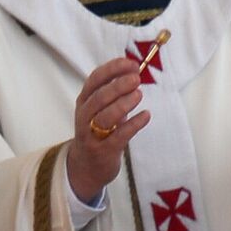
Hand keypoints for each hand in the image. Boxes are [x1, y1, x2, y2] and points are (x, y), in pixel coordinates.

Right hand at [67, 58, 150, 203]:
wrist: (86, 167)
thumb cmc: (99, 131)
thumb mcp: (102, 109)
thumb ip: (115, 92)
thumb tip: (135, 70)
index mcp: (84, 101)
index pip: (95, 80)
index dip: (112, 69)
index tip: (131, 64)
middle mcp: (85, 116)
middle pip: (99, 97)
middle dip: (118, 86)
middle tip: (136, 79)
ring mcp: (91, 135)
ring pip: (105, 117)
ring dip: (123, 104)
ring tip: (139, 95)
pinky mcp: (103, 151)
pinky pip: (118, 136)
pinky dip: (133, 124)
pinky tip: (146, 115)